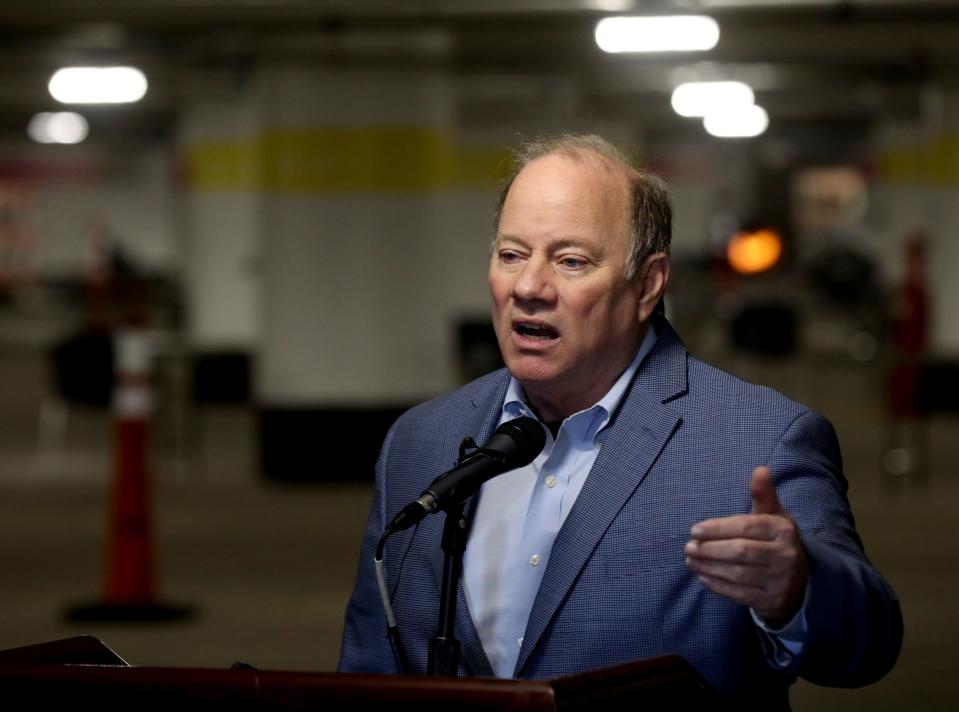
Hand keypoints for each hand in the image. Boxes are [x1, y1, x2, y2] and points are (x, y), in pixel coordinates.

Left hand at [684, 466, 807, 625]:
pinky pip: (740, 594)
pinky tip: (703, 577)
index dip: (717, 528)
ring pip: (738, 574)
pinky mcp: (772, 601)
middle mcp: (785, 555)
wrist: (797, 582)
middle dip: (710, 549)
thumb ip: (763, 495)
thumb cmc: (775, 541)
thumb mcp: (773, 517)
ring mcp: (780, 581)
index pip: (745, 527)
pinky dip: (718, 586)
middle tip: (688, 547)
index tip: (694, 530)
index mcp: (783, 530)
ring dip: (709, 567)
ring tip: (690, 560)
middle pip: (740, 551)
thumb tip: (760, 469)